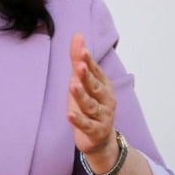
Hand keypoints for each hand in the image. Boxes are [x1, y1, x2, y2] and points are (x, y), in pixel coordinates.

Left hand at [67, 33, 117, 168]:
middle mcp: (105, 99)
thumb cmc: (91, 104)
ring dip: (82, 96)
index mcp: (103, 85)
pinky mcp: (95, 131)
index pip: (95, 71)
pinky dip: (78, 120)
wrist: (100, 139)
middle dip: (88, 76)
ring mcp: (102, 116)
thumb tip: (77, 34)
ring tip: (72, 86)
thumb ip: (78, 59)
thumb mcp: (82, 81)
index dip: (88, 61)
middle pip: (95, 86)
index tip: (82, 50)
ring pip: (91, 105)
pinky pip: (86, 125)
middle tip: (79, 65)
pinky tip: (69, 114)